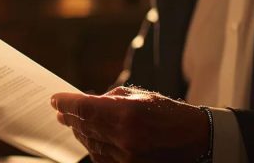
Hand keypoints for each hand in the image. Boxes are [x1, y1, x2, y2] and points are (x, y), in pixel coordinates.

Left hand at [50, 86, 209, 162]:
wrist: (198, 141)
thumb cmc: (171, 114)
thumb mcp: (141, 97)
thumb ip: (111, 98)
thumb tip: (87, 102)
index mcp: (127, 114)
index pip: (84, 108)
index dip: (66, 103)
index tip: (55, 99)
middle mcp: (124, 137)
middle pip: (84, 126)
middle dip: (70, 117)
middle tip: (60, 111)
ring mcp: (127, 156)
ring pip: (91, 143)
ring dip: (79, 132)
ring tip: (72, 123)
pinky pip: (102, 157)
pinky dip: (92, 146)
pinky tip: (88, 137)